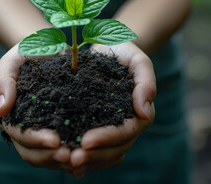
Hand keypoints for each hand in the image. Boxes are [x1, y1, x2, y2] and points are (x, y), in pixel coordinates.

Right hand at [0, 44, 70, 168]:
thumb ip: (4, 80)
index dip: (35, 140)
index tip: (54, 140)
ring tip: (80, 159)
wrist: (52, 48)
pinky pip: (65, 149)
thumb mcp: (14, 59)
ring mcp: (44, 130)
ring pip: (48, 157)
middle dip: (50, 156)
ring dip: (62, 161)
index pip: (19, 134)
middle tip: (70, 156)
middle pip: (32, 153)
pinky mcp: (62, 128)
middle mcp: (27, 127)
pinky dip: (73, 158)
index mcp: (12, 114)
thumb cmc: (30, 52)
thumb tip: (1, 110)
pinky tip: (87, 160)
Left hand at [68, 42, 155, 177]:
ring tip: (65, 162)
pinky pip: (93, 150)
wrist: (107, 48)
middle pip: (115, 149)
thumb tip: (143, 111)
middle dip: (94, 156)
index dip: (107, 138)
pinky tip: (64, 162)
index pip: (127, 131)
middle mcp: (127, 126)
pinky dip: (82, 157)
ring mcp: (111, 129)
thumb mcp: (138, 60)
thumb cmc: (124, 52)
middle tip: (71, 159)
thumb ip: (145, 82)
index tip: (86, 141)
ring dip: (86, 161)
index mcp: (139, 113)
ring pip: (104, 155)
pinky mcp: (96, 127)